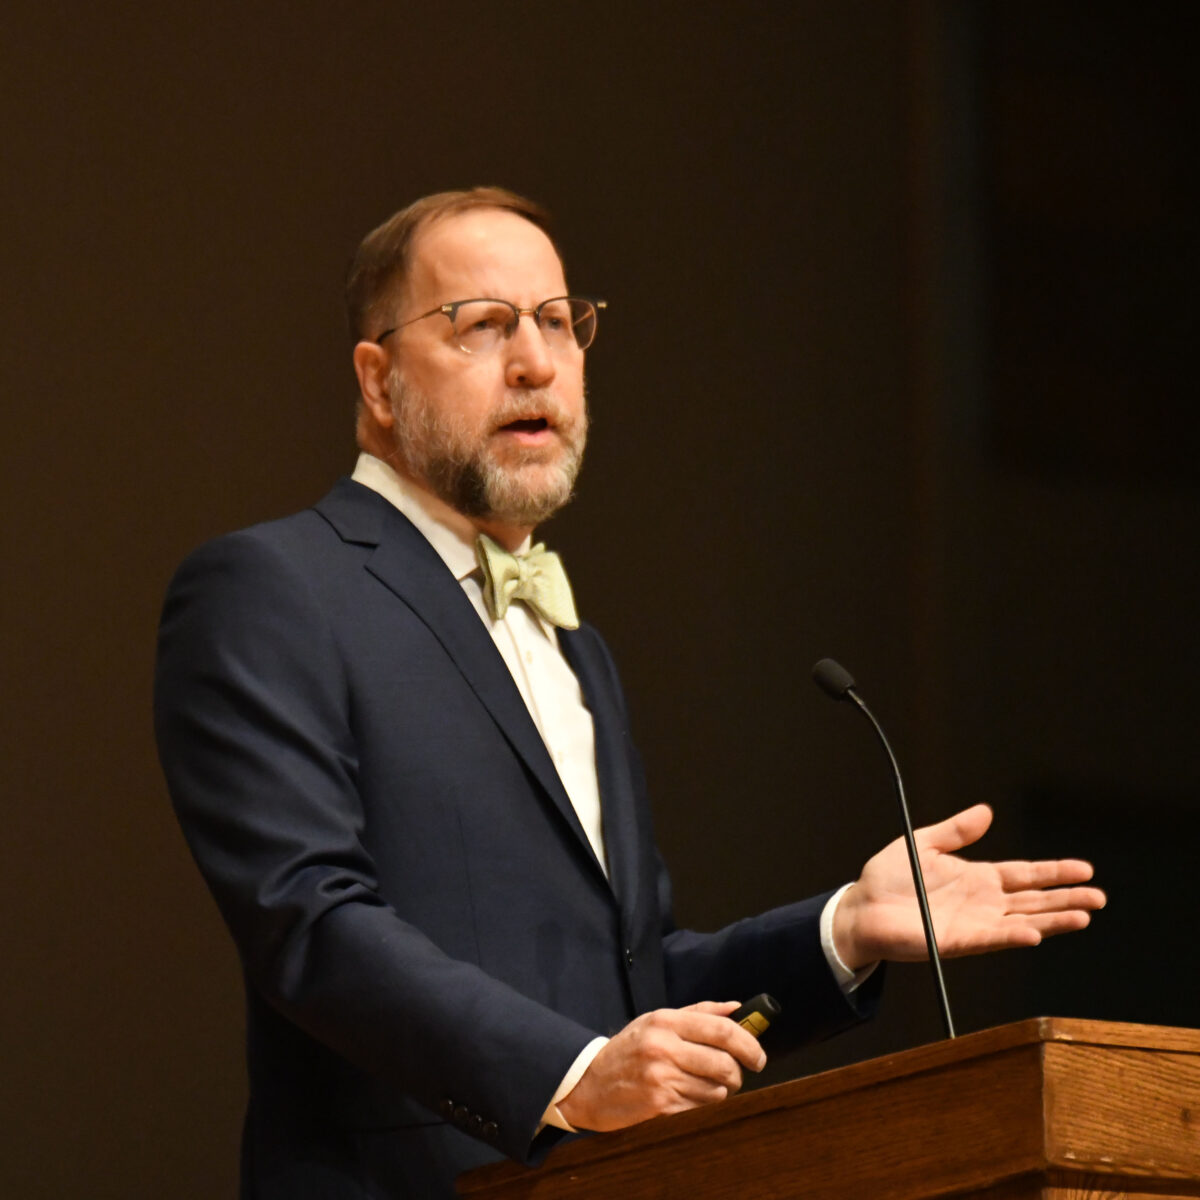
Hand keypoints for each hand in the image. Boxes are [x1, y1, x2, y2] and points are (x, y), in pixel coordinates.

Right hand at [556, 1001, 765, 1131]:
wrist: (589, 1083)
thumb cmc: (629, 1049)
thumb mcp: (657, 1021)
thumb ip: (699, 1013)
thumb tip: (737, 1008)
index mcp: (666, 1021)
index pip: (721, 1030)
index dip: (748, 1044)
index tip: (759, 1057)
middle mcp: (664, 1047)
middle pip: (724, 1063)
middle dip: (739, 1074)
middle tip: (737, 1076)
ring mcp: (661, 1078)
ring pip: (716, 1089)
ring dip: (721, 1091)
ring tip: (707, 1086)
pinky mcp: (660, 1105)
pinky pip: (700, 1107)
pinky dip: (703, 1105)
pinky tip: (690, 1097)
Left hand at [833, 803, 1105, 969]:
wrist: (860, 907)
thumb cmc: (888, 878)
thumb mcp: (923, 843)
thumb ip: (956, 830)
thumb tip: (986, 811)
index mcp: (976, 879)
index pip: (1024, 874)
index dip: (1053, 872)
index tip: (1084, 869)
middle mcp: (981, 904)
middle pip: (1033, 900)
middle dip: (1066, 898)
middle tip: (1099, 897)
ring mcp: (972, 924)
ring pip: (1022, 921)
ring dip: (1052, 919)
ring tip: (1083, 916)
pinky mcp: (955, 941)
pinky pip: (990, 938)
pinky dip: (1012, 935)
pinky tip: (1035, 933)